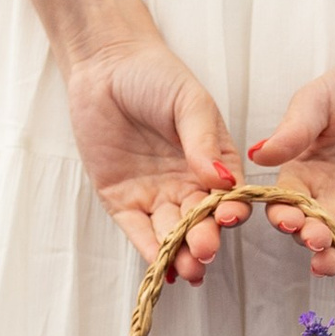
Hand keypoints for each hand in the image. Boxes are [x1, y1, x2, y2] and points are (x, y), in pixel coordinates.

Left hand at [65, 35, 249, 282]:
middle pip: (200, 220)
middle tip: (204, 250)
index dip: (229, 209)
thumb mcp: (190, 102)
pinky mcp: (122, 200)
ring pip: (171, 231)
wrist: (105, 66)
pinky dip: (149, 249)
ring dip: (180, 252)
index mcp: (213, 161)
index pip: (227, 195)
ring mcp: (155, 194)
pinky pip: (137, 229)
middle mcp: (187, 184)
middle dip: (203, 238)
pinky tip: (160, 267)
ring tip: (189, 269)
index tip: (228, 217)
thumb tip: (223, 180)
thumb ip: (204, 141)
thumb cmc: (155, 76)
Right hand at [250, 40, 334, 278]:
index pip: (286, 202)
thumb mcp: (319, 100)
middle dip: (310, 239)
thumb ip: (293, 130)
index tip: (286, 218)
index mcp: (304, 170)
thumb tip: (258, 155)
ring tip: (328, 264)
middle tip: (313, 240)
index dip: (284, 214)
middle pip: (313, 228)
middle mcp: (330, 194)